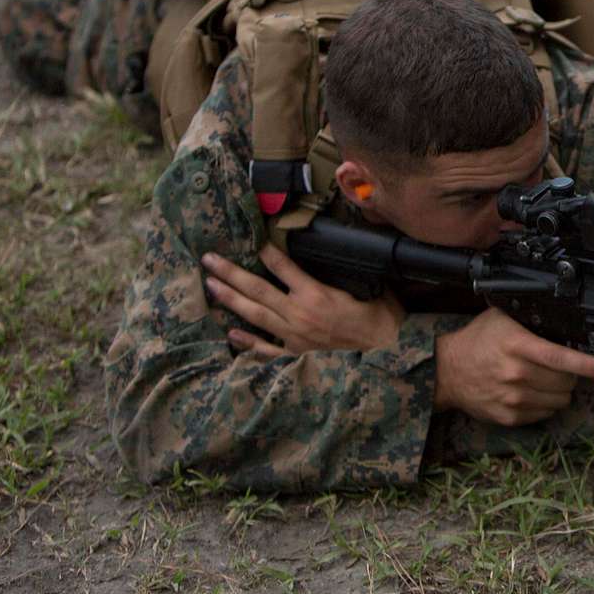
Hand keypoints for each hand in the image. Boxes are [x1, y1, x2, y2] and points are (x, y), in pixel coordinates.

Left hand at [201, 245, 404, 355]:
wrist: (384, 347)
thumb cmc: (378, 312)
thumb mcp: (364, 284)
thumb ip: (341, 270)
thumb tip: (330, 251)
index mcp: (316, 295)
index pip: (284, 268)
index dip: (267, 253)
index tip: (252, 240)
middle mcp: (299, 315)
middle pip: (258, 291)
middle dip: (231, 274)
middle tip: (209, 260)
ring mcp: (294, 336)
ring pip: (256, 315)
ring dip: (231, 300)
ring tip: (211, 286)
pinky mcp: (297, 353)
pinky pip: (267, 349)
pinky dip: (248, 341)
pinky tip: (231, 333)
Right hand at [434, 308, 593, 425]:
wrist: (447, 371)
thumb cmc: (477, 341)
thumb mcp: (503, 319)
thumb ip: (532, 319)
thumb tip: (565, 321)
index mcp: (517, 346)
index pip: (560, 357)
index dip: (588, 365)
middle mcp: (517, 374)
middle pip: (565, 381)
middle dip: (571, 375)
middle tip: (561, 368)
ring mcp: (513, 399)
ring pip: (559, 401)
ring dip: (560, 392)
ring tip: (546, 380)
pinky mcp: (509, 417)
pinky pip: (543, 415)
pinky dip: (545, 405)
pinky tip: (532, 393)